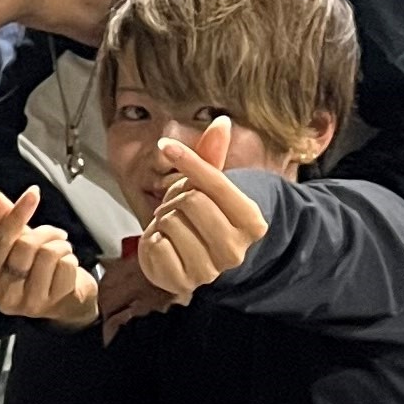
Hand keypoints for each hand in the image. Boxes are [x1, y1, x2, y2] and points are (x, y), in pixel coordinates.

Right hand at [0, 182, 101, 327]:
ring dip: (61, 246)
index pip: (2, 239)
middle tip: (55, 235)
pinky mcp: (53, 304)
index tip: (32, 193)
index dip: (18, 213)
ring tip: (61, 252)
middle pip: (26, 245)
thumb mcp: (17, 245)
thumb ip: (2, 219)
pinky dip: (71, 260)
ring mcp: (28, 303)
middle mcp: (3, 296)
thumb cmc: (36, 271)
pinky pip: (66, 266)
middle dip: (46, 233)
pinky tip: (67, 268)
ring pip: (48, 254)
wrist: (66, 302)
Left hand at [132, 120, 272, 301]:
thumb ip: (213, 155)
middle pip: (191, 200)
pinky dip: (152, 241)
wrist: (187, 260)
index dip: (188, 160)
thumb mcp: (207, 186)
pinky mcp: (183, 283)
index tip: (167, 145)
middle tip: (177, 208)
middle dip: (175, 198)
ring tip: (172, 228)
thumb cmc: (199, 217)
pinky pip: (156, 246)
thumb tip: (221, 120)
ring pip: (170, 222)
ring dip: (162, 220)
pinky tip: (164, 247)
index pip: (215, 182)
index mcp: (251, 222)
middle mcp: (236, 249)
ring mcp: (210, 270)